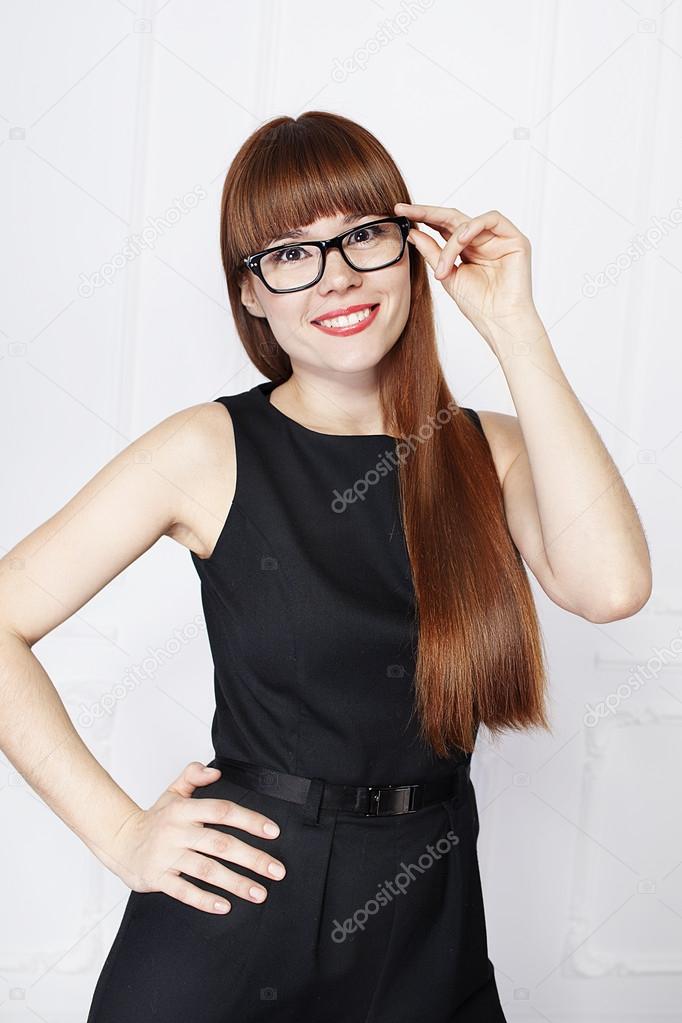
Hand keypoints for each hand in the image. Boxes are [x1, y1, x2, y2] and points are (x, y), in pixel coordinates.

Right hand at [103, 761, 285, 914]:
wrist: (120, 841)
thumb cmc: (154, 819)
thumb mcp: (172, 791)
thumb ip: (193, 775)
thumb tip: (216, 771)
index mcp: (184, 809)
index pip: (222, 811)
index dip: (249, 820)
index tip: (272, 832)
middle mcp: (177, 831)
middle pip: (220, 844)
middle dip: (252, 858)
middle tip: (277, 870)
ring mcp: (167, 856)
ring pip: (207, 870)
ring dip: (236, 883)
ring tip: (259, 893)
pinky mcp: (157, 878)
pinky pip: (184, 891)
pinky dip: (205, 900)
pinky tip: (225, 906)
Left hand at [396, 201, 536, 347]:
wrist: (500, 323)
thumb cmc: (478, 305)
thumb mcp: (447, 275)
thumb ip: (431, 252)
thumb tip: (412, 233)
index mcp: (466, 249)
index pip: (442, 227)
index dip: (422, 217)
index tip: (400, 212)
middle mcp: (482, 240)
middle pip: (452, 217)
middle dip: (427, 213)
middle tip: (406, 211)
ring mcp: (499, 238)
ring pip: (468, 222)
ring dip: (452, 240)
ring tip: (444, 265)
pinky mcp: (515, 239)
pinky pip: (493, 219)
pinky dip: (474, 227)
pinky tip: (462, 241)